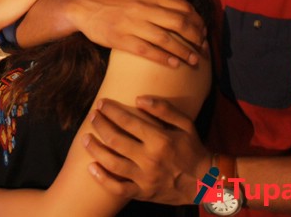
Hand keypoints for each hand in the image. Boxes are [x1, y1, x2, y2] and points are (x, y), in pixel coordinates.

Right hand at [71, 0, 206, 66]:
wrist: (84, 8)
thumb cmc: (114, 1)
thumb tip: (184, 4)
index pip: (183, 6)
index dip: (198, 21)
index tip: (203, 32)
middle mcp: (143, 6)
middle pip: (179, 22)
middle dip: (196, 37)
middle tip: (202, 47)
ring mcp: (132, 23)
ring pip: (166, 38)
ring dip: (184, 51)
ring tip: (194, 60)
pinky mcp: (122, 38)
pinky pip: (148, 50)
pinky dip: (164, 58)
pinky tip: (174, 64)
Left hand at [83, 96, 210, 205]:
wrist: (205, 183)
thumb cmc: (193, 149)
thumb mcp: (185, 124)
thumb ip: (164, 109)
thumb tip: (139, 98)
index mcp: (160, 140)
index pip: (128, 121)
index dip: (111, 111)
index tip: (101, 103)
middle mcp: (150, 159)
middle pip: (115, 140)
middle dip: (99, 125)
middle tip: (92, 116)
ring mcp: (145, 178)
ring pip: (112, 163)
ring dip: (95, 149)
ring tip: (85, 138)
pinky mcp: (142, 193)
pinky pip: (117, 188)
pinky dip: (102, 179)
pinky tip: (91, 167)